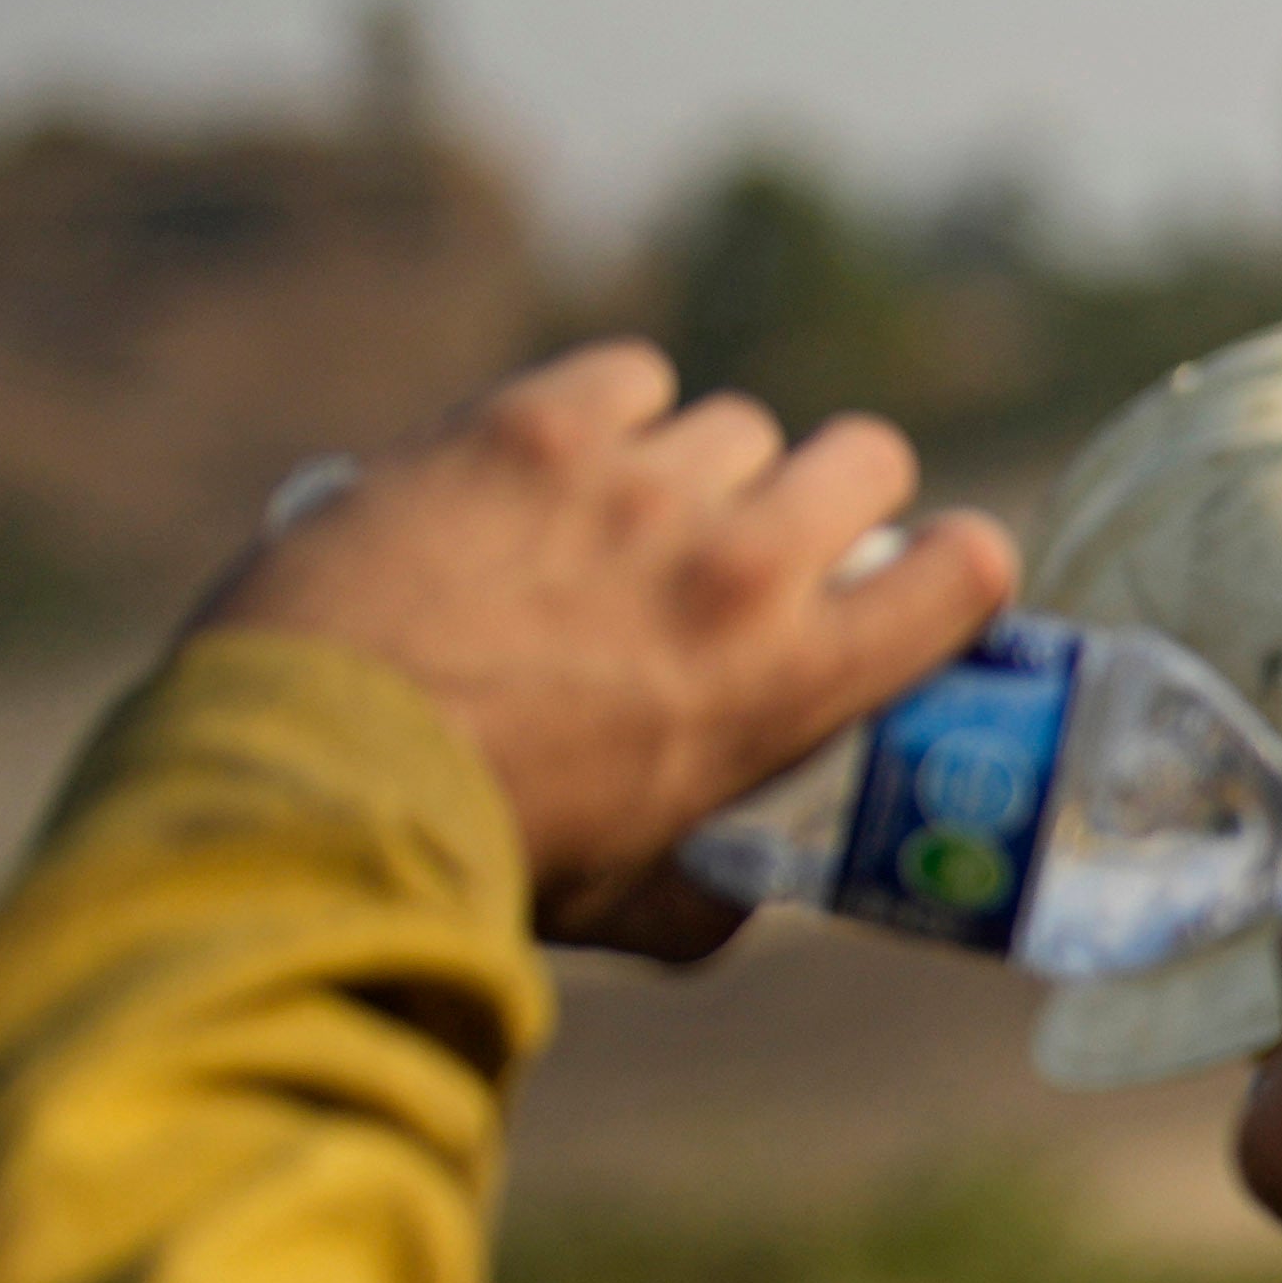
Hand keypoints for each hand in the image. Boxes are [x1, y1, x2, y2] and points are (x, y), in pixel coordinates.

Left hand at [198, 348, 1012, 956]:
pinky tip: (561, 462)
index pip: (963, 568)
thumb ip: (714, 890)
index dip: (954, 561)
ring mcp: (636, 482)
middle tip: (767, 538)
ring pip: (732, 424)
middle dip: (832, 492)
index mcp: (795, 679)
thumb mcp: (635, 906)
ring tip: (628, 520)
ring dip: (700, 466)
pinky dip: (608, 412)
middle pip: (864, 456)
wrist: (318, 775)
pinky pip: (627, 376)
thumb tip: (735, 888)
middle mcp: (741, 562)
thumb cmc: (484, 855)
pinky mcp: (531, 426)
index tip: (913, 576)